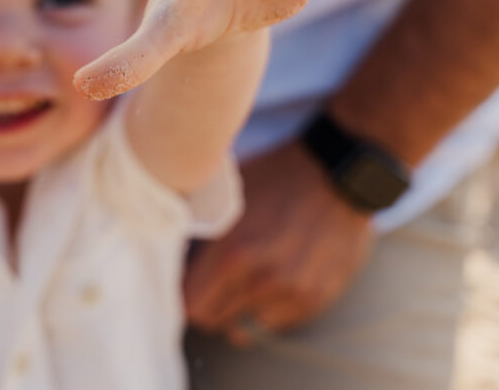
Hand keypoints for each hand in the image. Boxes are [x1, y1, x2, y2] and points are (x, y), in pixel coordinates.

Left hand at [184, 141, 374, 344]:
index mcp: (233, 254)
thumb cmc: (272, 178)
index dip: (182, 295)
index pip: (190, 306)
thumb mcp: (224, 197)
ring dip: (237, 310)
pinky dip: (266, 309)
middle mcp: (264, 281)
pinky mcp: (318, 299)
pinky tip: (269, 279)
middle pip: (214, 321)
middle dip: (206, 303)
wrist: (336, 174)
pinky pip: (276, 324)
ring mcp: (294, 294)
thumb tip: (166, 257)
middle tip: (208, 282)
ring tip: (240, 280)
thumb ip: (197, 234)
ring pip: (245, 328)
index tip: (183, 283)